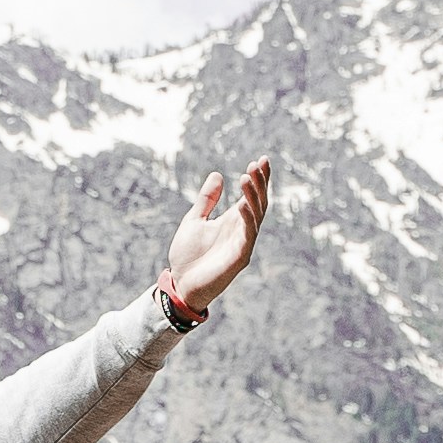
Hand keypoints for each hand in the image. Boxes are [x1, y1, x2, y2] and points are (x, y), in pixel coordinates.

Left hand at [158, 155, 273, 319]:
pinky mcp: (240, 258)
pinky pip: (248, 236)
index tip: (262, 159)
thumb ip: (207, 200)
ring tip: (246, 177)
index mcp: (233, 220)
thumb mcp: (194, 220)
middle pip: (259, 202)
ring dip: (253, 196)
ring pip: (256, 216)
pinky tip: (243, 205)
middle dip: (260, 183)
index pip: (253, 195)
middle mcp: (242, 229)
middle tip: (258, 163)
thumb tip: (217, 174)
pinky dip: (247, 219)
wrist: (181, 283)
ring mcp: (243, 243)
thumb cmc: (188, 255)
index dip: (259, 178)